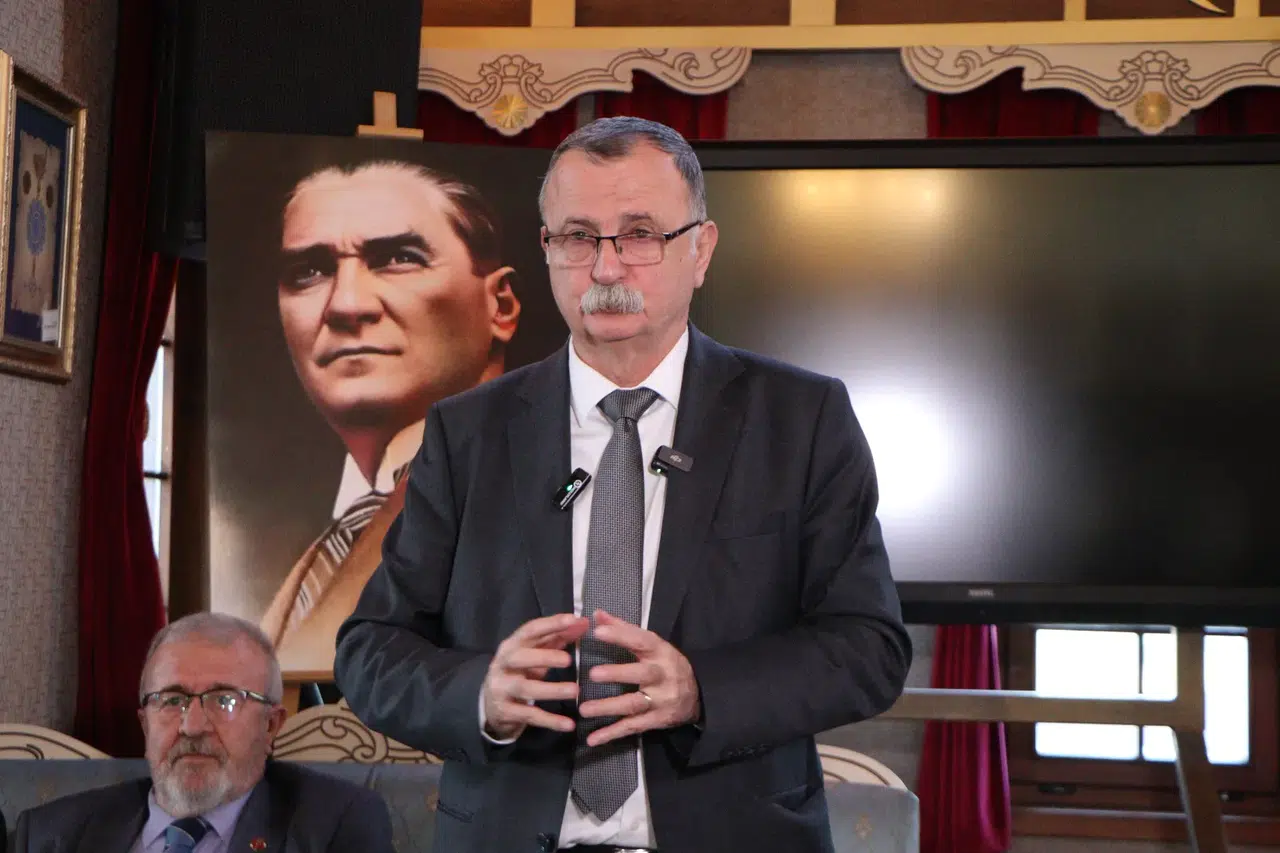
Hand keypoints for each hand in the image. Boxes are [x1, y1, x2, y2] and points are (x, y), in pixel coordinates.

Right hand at [482, 613, 588, 740]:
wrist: (491, 704)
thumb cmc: (519, 672)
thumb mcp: (534, 654)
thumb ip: (558, 638)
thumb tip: (583, 622)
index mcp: (512, 645)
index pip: (530, 630)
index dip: (551, 624)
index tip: (573, 620)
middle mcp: (503, 664)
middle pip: (520, 658)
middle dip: (544, 657)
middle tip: (569, 660)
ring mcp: (502, 688)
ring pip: (525, 688)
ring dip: (551, 690)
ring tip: (575, 691)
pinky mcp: (506, 711)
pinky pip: (530, 716)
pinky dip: (550, 721)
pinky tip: (569, 724)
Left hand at [579, 610, 700, 746]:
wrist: (698, 696)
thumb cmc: (667, 665)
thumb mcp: (652, 645)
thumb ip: (624, 629)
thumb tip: (597, 614)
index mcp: (661, 652)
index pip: (642, 641)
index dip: (621, 636)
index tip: (598, 631)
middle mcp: (663, 676)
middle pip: (642, 675)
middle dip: (618, 674)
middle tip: (592, 674)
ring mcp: (660, 701)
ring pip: (634, 704)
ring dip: (608, 707)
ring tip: (584, 709)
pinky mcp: (656, 721)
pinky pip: (632, 727)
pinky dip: (612, 734)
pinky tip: (592, 739)